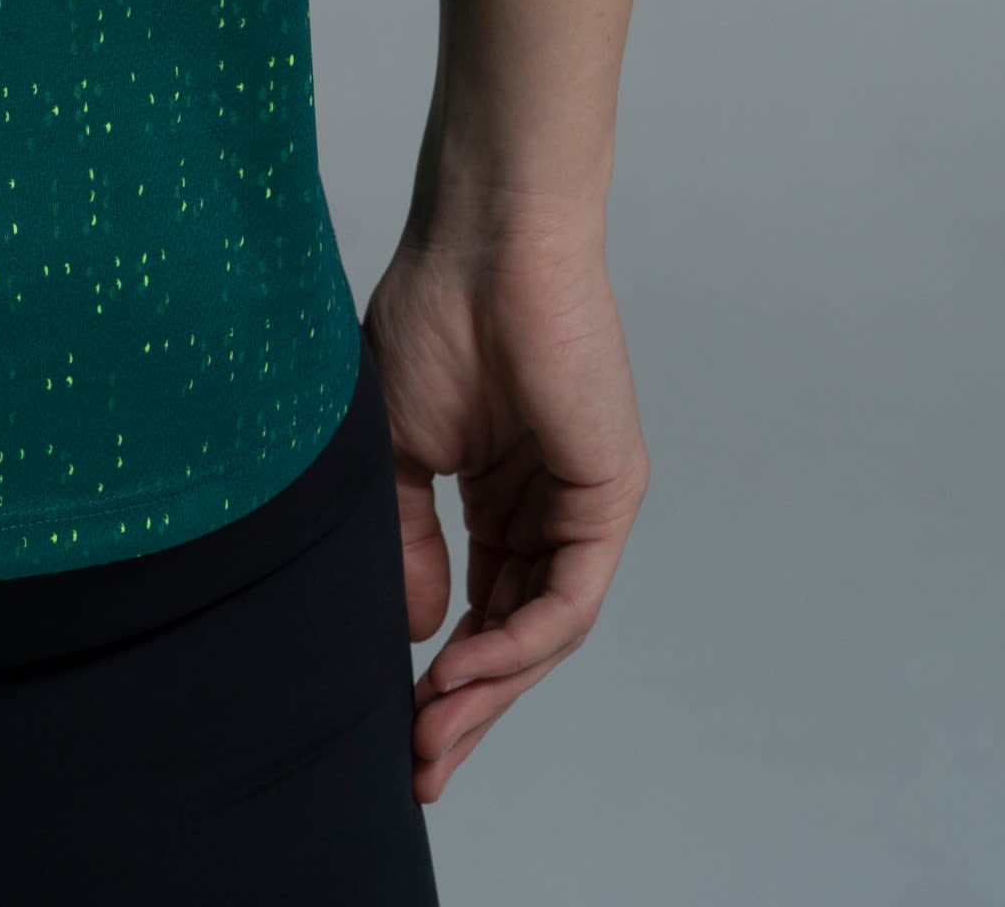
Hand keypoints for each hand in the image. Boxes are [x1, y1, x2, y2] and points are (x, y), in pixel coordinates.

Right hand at [362, 218, 649, 805]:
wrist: (484, 242)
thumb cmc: (434, 312)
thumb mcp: (396, 447)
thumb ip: (409, 538)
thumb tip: (421, 630)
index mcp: (496, 492)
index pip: (478, 606)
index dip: (441, 672)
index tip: (396, 725)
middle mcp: (544, 506)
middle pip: (512, 633)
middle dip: (467, 704)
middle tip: (421, 763)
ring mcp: (580, 503)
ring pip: (541, 629)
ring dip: (488, 687)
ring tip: (433, 731)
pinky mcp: (608, 495)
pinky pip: (567, 596)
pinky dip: (517, 639)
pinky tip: (464, 666)